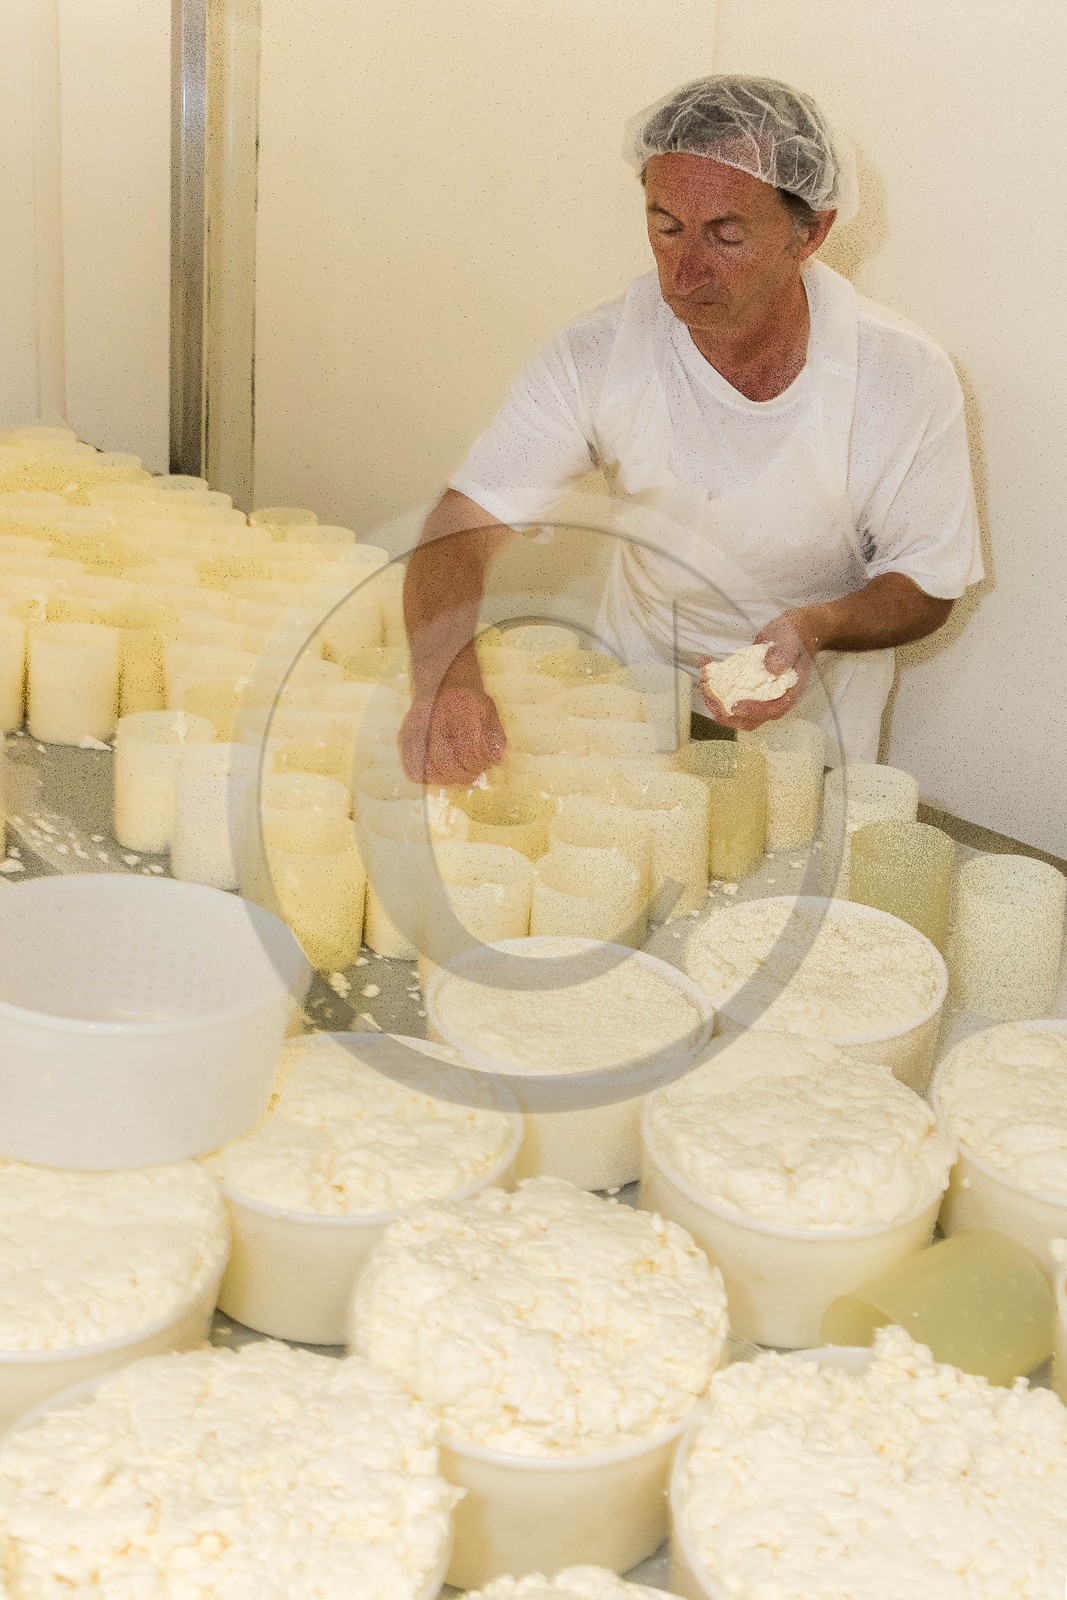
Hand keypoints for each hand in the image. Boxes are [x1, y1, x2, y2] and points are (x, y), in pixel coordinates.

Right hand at [399, 684, 506, 785]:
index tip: (484, 764)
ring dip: (446, 778)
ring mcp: (415, 727)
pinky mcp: (404, 735)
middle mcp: (433, 716)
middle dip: (463, 774)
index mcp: (457, 707)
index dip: (478, 763)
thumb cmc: (468, 699)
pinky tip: (439, 772)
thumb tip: (497, 760)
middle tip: (472, 773)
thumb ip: (495, 735)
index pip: (468, 748)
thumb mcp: (488, 710)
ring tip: (457, 773)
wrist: (442, 681)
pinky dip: (425, 776)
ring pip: (428, 767)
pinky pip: (412, 765)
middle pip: (446, 762)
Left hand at [699, 609, 822, 732]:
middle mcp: (774, 698)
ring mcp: (760, 695)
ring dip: (719, 705)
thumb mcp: (791, 641)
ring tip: (706, 689)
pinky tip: (706, 676)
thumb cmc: (795, 637)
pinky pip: (732, 696)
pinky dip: (717, 691)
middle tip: (713, 701)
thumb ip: (784, 654)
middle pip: (752, 719)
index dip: (754, 712)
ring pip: (739, 712)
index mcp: (789, 691)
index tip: (736, 706)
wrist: (793, 631)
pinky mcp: (749, 688)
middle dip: (729, 715)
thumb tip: (772, 668)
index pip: (773, 710)